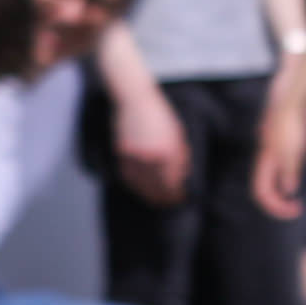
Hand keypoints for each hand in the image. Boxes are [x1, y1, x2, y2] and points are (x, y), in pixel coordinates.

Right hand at [110, 90, 190, 207]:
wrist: (136, 100)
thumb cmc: (160, 115)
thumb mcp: (177, 134)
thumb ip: (180, 156)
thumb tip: (183, 176)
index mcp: (169, 152)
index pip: (173, 183)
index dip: (176, 194)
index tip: (179, 199)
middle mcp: (152, 157)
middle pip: (157, 188)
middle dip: (163, 198)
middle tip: (166, 204)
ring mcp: (135, 156)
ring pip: (141, 185)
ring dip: (147, 195)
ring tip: (153, 200)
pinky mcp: (122, 153)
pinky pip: (128, 176)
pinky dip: (134, 185)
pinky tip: (139, 188)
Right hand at [250, 98, 305, 221]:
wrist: (293, 98)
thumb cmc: (291, 124)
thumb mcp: (293, 152)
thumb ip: (289, 172)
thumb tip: (288, 191)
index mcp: (265, 162)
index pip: (262, 193)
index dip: (275, 206)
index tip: (294, 211)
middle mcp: (267, 158)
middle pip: (267, 187)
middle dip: (281, 200)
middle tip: (298, 207)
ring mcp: (274, 149)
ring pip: (276, 176)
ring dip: (287, 185)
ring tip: (303, 176)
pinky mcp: (285, 141)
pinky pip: (286, 162)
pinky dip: (294, 169)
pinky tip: (305, 157)